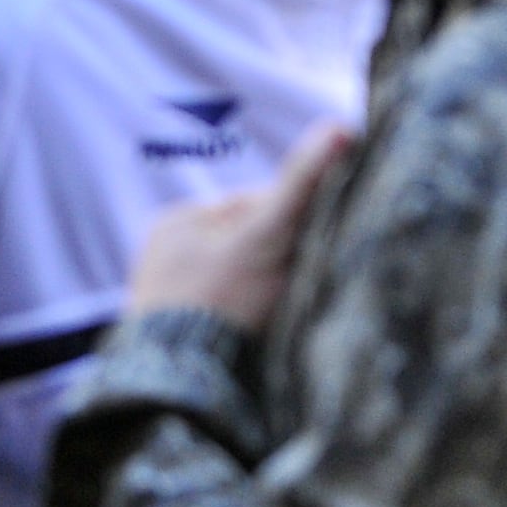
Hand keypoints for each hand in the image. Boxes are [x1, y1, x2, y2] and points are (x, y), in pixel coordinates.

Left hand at [125, 122, 346, 327]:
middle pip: (250, 242)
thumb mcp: (268, 234)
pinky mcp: (176, 331)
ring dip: (266, 288)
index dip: (296, 219)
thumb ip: (302, 182)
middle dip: (279, 255)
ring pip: (241, 277)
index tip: (317, 239)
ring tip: (279, 309)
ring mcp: (168, 294)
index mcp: (180, 220)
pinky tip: (261, 330)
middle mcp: (166, 253)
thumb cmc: (221, 300)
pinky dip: (248, 316)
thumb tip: (340, 126)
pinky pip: (227, 310)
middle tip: (299, 278)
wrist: (179, 379)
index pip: (260, 205)